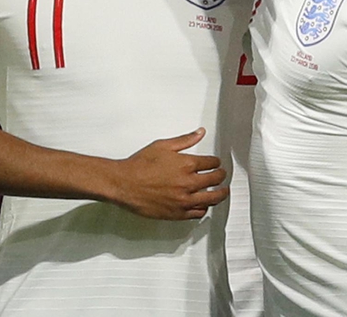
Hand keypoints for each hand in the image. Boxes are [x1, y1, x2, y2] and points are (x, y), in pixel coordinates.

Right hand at [113, 128, 228, 219]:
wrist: (124, 184)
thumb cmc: (140, 165)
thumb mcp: (163, 146)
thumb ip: (185, 140)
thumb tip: (199, 133)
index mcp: (186, 164)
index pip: (211, 163)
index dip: (216, 162)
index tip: (216, 163)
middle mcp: (188, 183)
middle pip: (215, 180)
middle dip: (221, 176)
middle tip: (222, 175)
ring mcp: (184, 200)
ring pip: (211, 199)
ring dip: (219, 194)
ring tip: (222, 192)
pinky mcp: (177, 213)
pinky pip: (198, 213)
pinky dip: (204, 208)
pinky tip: (204, 205)